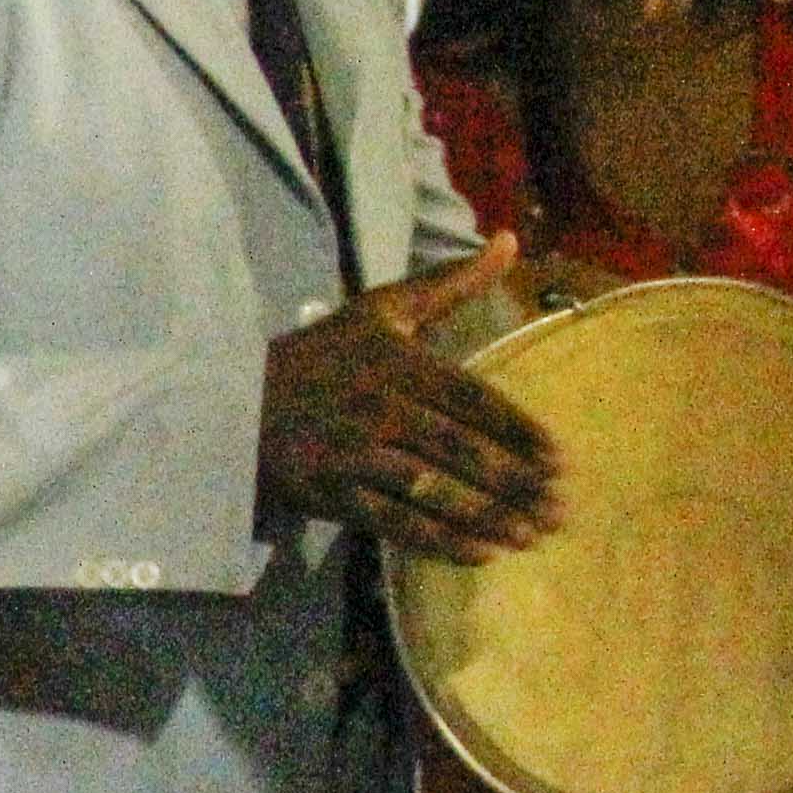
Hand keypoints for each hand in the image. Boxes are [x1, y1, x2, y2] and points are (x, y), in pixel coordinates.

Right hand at [258, 235, 565, 561]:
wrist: (233, 403)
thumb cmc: (319, 356)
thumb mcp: (380, 311)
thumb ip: (450, 283)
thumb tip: (510, 239)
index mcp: (396, 362)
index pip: (473, 398)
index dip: (519, 431)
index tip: (559, 459)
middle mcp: (378, 406)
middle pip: (460, 449)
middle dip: (515, 482)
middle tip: (559, 509)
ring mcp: (353, 453)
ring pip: (433, 489)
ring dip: (487, 516)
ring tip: (531, 536)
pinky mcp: (331, 493)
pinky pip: (394, 521)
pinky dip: (439, 540)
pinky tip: (481, 554)